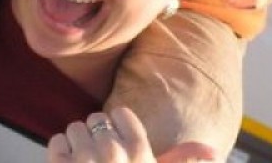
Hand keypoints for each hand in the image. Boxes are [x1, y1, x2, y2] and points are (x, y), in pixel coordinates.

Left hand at [47, 108, 216, 162]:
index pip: (120, 113)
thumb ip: (182, 162)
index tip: (119, 147)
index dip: (117, 129)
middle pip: (96, 120)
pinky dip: (60, 153)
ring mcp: (84, 160)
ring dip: (77, 145)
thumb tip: (214, 153)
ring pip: (75, 128)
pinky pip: (57, 141)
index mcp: (139, 152)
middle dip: (96, 138)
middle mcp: (113, 152)